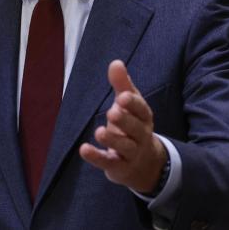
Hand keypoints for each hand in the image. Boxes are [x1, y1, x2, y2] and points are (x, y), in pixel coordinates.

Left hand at [79, 60, 166, 193]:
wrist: (144, 164)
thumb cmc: (133, 126)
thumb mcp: (129, 105)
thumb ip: (122, 85)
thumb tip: (116, 62)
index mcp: (144, 118)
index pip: (142, 110)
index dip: (133, 104)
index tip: (123, 96)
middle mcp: (141, 136)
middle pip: (136, 129)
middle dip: (125, 121)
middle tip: (112, 112)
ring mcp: (132, 153)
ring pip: (125, 147)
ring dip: (112, 139)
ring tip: (99, 131)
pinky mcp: (119, 167)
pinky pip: (109, 162)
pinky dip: (96, 157)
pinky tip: (84, 149)